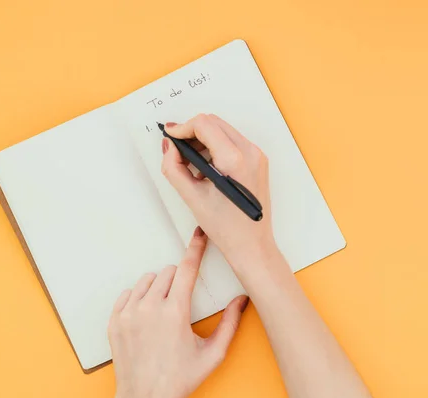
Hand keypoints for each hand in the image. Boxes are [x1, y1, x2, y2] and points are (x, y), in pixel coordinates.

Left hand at [108, 227, 248, 397]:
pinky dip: (138, 298)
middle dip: (180, 280)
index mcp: (175, 312)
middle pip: (168, 272)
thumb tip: (242, 301)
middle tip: (183, 302)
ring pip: (147, 280)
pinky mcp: (115, 321)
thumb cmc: (177, 379)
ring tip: (164, 310)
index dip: (196, 249)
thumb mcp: (212, 354)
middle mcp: (149, 308)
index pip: (187, 268)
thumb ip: (231, 324)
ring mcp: (129, 314)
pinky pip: (128, 294)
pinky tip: (146, 315)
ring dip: (159, 287)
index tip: (199, 235)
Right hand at [161, 114, 276, 269]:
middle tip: (177, 150)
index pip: (204, 124)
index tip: (170, 136)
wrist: (252, 244)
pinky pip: (233, 142)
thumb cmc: (227, 227)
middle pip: (214, 123)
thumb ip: (174, 168)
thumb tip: (169, 148)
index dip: (182, 127)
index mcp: (234, 160)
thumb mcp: (192, 197)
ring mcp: (257, 156)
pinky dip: (216, 146)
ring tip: (190, 162)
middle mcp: (250, 152)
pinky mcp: (258, 161)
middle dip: (192, 132)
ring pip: (224, 130)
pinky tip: (206, 166)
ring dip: (203, 138)